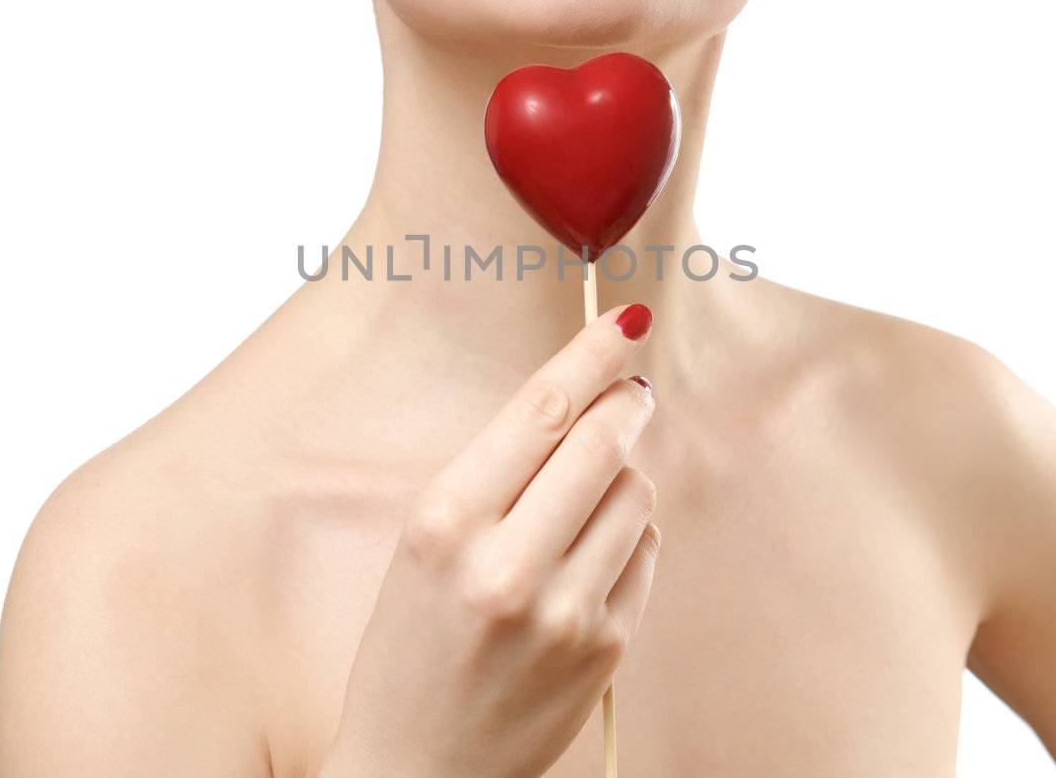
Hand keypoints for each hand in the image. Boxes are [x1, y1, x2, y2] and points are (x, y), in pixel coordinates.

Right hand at [322, 304, 661, 777]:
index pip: (539, 411)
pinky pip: (645, 550)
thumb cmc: (410, 646)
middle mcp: (504, 566)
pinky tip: (592, 554)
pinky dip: (630, 535)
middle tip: (632, 391)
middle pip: (602, 443)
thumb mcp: (421, 548)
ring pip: (636, 493)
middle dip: (626, 404)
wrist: (419, 769)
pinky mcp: (606, 647)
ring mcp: (564, 612)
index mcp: (443, 525)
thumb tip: (583, 403)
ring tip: (589, 497)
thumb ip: (494, 477)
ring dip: (625, 475)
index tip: (625, 322)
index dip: (591, 356)